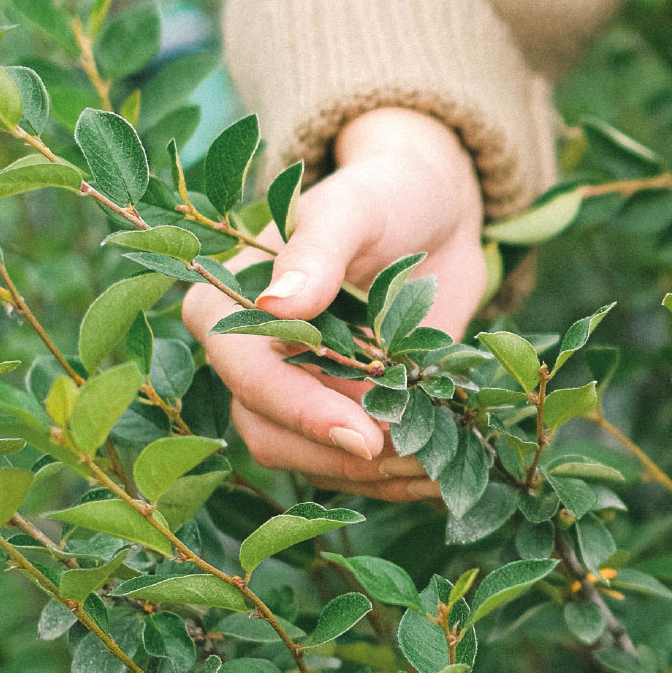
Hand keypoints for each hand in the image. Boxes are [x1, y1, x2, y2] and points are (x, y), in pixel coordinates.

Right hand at [181, 108, 485, 500]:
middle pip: (270, 433)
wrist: (433, 213)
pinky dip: (394, 478)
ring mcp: (295, 391)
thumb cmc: (386, 194)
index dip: (301, 411)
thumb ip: (317, 249)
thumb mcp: (355, 207)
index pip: (248, 374)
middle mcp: (250, 357)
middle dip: (342, 456)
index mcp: (228, 304)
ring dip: (373, 478)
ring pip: (310, 461)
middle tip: (418, 462)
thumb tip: (274, 302)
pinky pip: (350, 465)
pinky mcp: (338, 412)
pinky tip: (443, 475)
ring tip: (441, 471)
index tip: (365, 436)